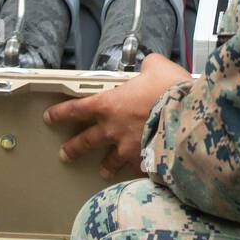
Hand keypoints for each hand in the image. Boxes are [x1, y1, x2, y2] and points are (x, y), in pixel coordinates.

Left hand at [43, 54, 191, 178]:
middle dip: (73, 148)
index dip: (60, 113)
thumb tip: (150, 66)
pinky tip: (138, 173)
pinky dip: (137, 170)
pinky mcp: (144, 163)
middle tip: (64, 153)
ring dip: (105, 167)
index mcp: (109, 104)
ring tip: (102, 172)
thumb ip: (148, 66)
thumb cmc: (171, 90)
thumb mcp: (157, 67)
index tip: (50, 118)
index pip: (76, 109)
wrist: (189, 117)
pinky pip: (136, 169)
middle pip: (84, 141)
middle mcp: (112, 129)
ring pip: (109, 162)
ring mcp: (127, 149)